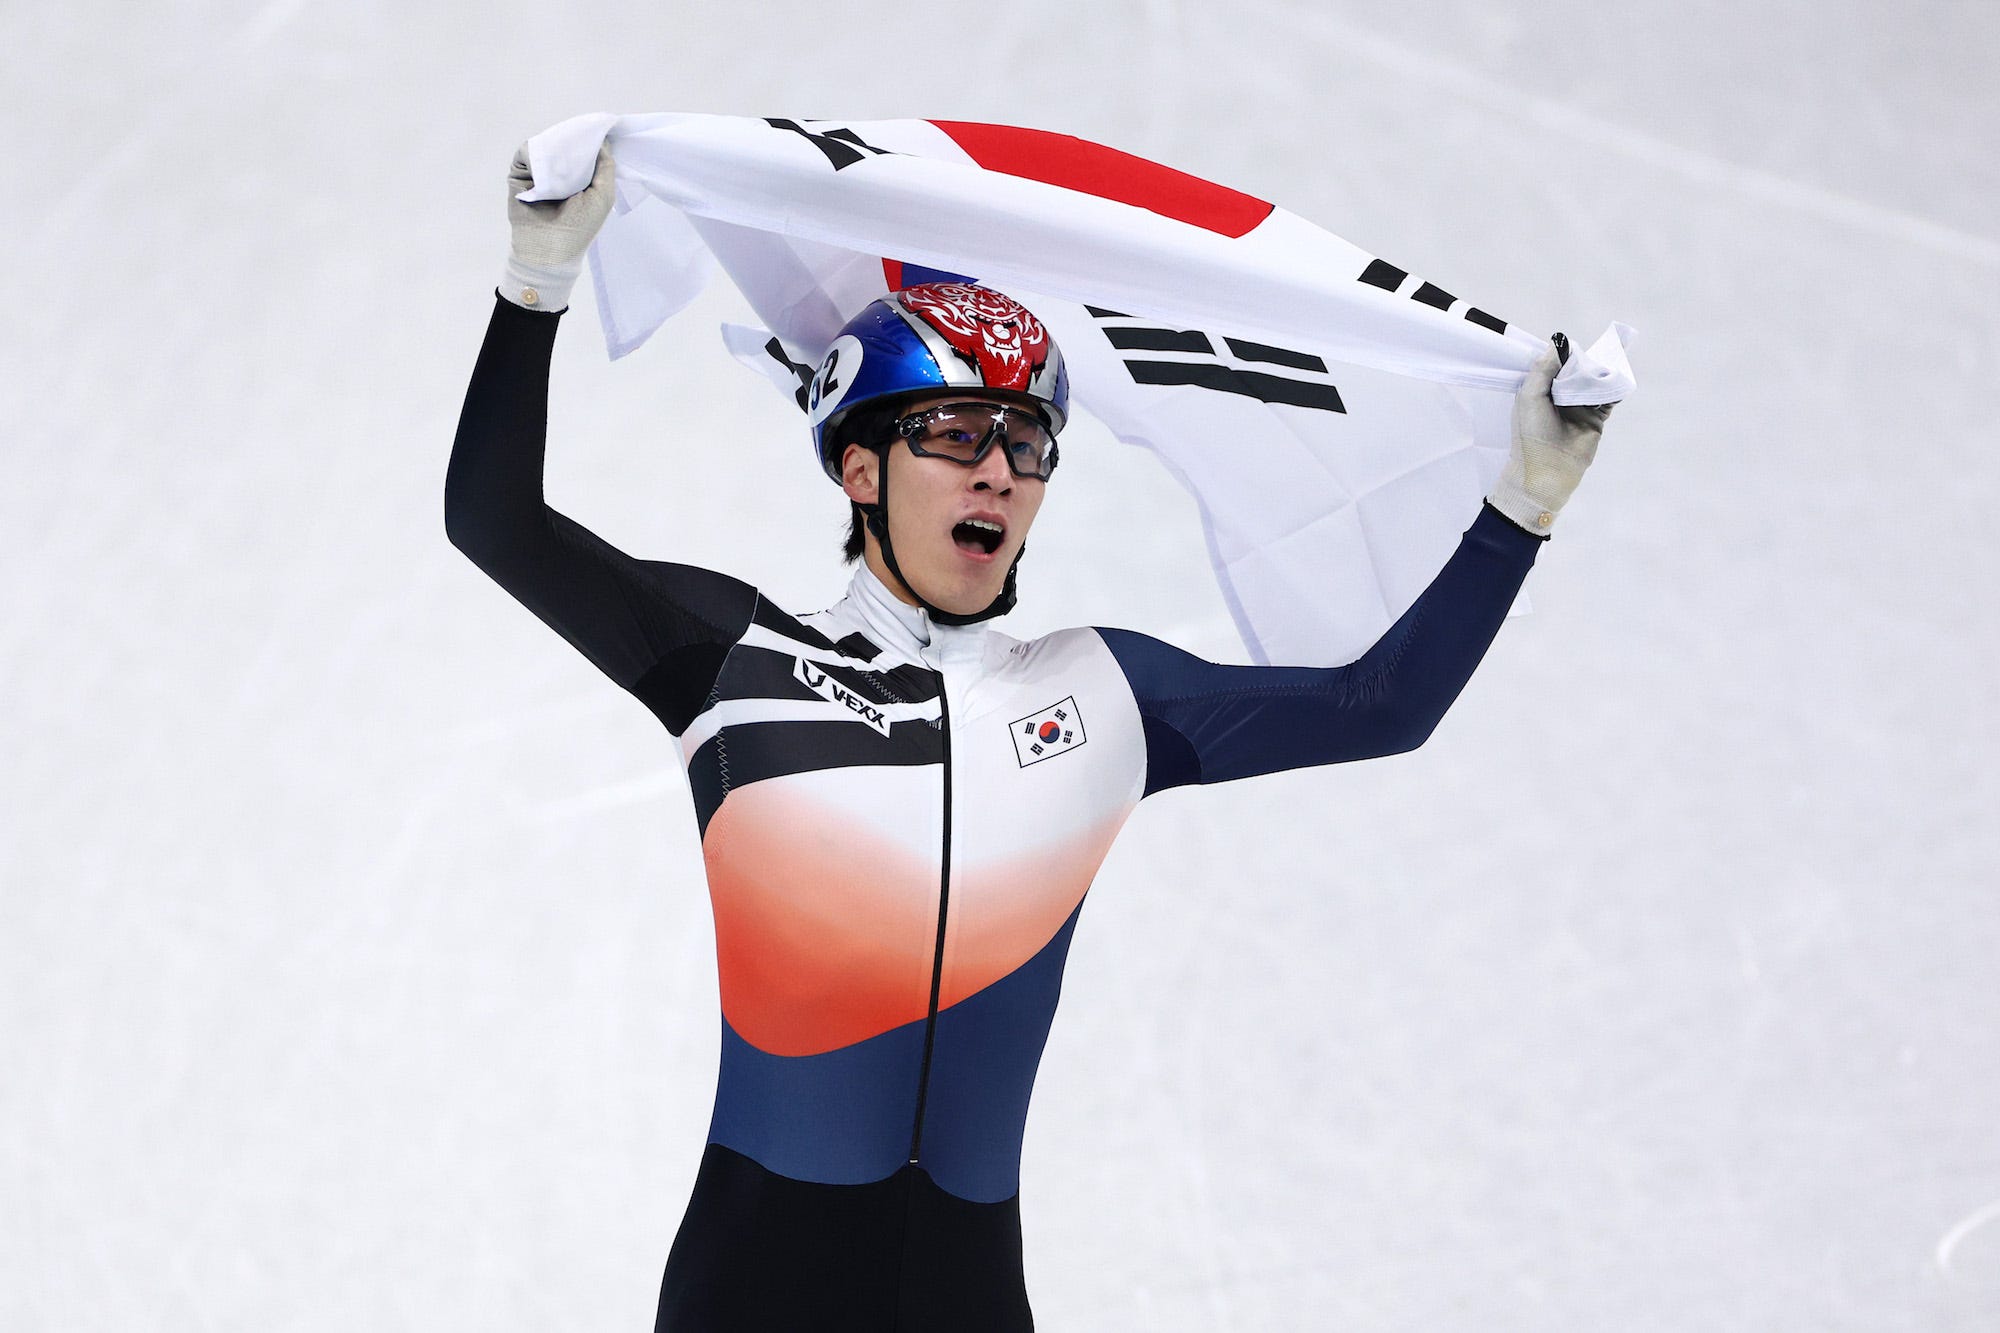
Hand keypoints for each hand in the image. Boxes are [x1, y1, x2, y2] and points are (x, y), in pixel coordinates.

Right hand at [500, 141, 615, 312]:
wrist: (551, 247)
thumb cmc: (581, 226)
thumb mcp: (603, 195)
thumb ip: (606, 167)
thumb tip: (603, 140)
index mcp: (580, 179)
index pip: (584, 151)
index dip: (590, 140)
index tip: (598, 128)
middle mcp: (559, 174)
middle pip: (565, 144)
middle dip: (573, 139)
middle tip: (582, 133)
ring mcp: (538, 173)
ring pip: (546, 145)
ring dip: (555, 147)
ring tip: (565, 154)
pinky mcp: (519, 174)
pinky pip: (527, 153)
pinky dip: (537, 155)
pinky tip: (546, 166)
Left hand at [1486, 341, 1612, 535]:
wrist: (1547, 469)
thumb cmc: (1532, 433)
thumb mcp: (1529, 396)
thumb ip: (1542, 369)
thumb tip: (1558, 343)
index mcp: (1540, 390)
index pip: (1555, 365)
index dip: (1563, 355)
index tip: (1570, 346)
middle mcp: (1560, 396)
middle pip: (1577, 371)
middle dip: (1584, 362)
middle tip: (1592, 355)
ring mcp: (1580, 406)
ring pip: (1594, 382)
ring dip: (1601, 374)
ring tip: (1606, 363)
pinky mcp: (1596, 417)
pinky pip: (1609, 398)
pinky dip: (1613, 388)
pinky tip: (1616, 379)